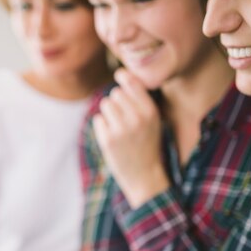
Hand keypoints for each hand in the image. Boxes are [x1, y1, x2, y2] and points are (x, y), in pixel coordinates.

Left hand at [93, 68, 169, 207]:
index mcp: (151, 111)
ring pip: (106, 104)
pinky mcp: (107, 139)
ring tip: (119, 128)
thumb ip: (140, 100)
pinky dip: (102, 127)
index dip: (123, 77)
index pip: (132, 83)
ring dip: (109, 114)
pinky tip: (112, 138)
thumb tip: (121, 74)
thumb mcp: (152, 120)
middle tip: (124, 119)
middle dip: (117, 103)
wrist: (144, 176)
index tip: (119, 75)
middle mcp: (137, 118)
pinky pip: (98, 120)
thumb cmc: (147, 144)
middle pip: (116, 93)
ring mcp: (121, 129)